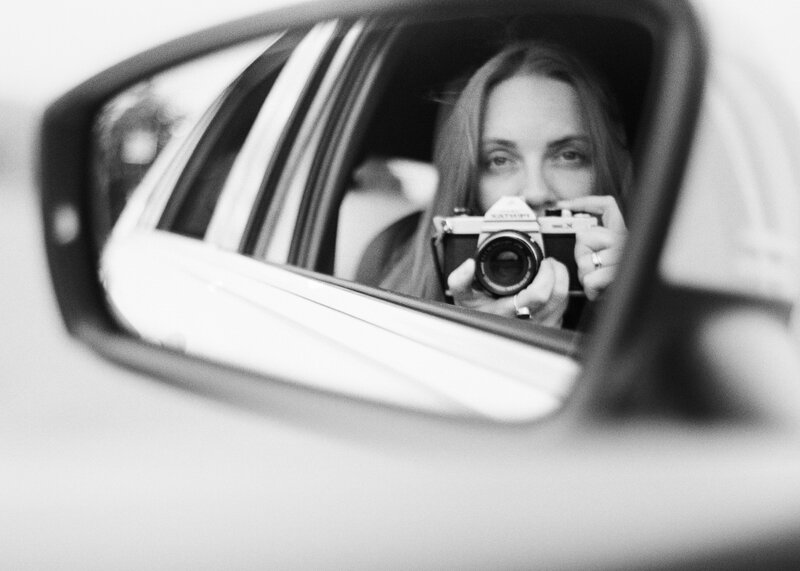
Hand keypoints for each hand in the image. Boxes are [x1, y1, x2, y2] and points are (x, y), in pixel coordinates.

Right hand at [447, 258, 569, 326]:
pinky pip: (564, 308)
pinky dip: (560, 293)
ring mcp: (542, 326)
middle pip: (558, 294)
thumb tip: (468, 265)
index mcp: (510, 313)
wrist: (483, 337)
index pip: (540, 294)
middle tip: (547, 262)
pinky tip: (551, 286)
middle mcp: (529, 322)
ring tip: (550, 270)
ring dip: (561, 280)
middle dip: (557, 271)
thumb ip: (460, 281)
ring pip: (564, 301)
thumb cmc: (477, 317)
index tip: (541, 262)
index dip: (546, 274)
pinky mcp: (550, 328)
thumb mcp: (463, 298)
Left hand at [557, 195, 626, 300]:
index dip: (585, 202)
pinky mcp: (619, 275)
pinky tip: (601, 290)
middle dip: (581, 256)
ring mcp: (623, 257)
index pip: (608, 207)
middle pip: (584, 237)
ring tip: (600, 281)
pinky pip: (590, 280)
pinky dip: (591, 290)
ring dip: (587, 277)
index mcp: (622, 234)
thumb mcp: (605, 257)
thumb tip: (574, 231)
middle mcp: (625, 241)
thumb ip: (592, 242)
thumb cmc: (616, 283)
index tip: (563, 204)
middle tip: (593, 268)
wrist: (635, 303)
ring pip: (584, 262)